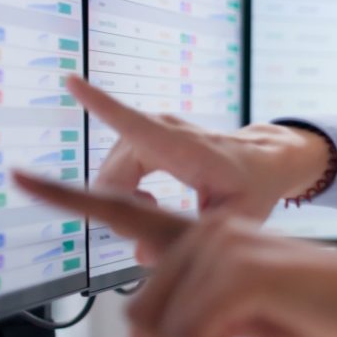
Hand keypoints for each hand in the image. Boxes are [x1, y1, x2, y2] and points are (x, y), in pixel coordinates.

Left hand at [11, 172, 336, 336]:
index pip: (123, 210)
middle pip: (140, 314)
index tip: (20, 176)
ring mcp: (221, 248)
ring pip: (163, 332)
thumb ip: (199, 317)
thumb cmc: (326, 313)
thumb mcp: (247, 319)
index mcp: (205, 235)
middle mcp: (206, 231)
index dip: (64, 194)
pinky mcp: (238, 276)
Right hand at [70, 74, 331, 220]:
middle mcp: (163, 130)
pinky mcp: (144, 137)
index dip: (101, 106)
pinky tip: (149, 200)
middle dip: (119, 208)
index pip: (136, 124)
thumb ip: (193, 237)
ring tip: (156, 209)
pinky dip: (124, 190)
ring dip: (123, 200)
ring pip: (110, 174)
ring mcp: (151, 130)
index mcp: (186, 147)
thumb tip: (141, 254)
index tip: (73, 82)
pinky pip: (115, 168)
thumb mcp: (237, 219)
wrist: (263, 161)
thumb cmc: (253, 188)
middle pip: (112, 175)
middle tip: (149, 227)